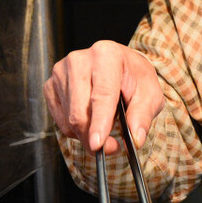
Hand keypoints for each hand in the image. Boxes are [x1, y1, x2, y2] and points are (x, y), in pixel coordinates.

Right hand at [44, 40, 163, 153]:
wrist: (121, 66)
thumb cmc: (135, 78)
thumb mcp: (150, 94)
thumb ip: (143, 115)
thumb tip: (136, 138)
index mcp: (107, 55)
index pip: (101, 95)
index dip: (99, 122)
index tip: (98, 144)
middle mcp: (79, 60)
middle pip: (79, 112)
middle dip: (94, 136)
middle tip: (111, 147)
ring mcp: (61, 72)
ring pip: (69, 119)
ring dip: (87, 134)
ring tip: (104, 126)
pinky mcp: (50, 85)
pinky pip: (59, 120)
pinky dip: (75, 129)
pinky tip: (89, 119)